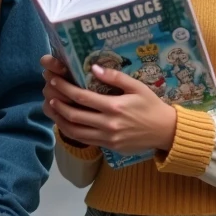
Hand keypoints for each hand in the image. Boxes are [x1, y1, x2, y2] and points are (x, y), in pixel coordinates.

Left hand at [42, 60, 176, 154]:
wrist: (166, 131)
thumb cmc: (151, 105)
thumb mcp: (137, 87)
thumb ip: (115, 77)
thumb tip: (94, 68)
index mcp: (115, 107)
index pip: (82, 97)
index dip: (65, 88)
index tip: (54, 80)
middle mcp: (109, 124)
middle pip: (74, 115)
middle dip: (58, 104)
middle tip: (49, 94)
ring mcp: (108, 138)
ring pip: (76, 131)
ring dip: (60, 120)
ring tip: (52, 109)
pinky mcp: (109, 147)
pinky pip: (85, 140)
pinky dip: (72, 132)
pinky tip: (66, 123)